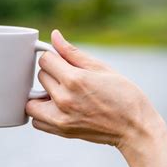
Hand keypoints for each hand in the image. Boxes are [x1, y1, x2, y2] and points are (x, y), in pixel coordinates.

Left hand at [26, 30, 166, 166]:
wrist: (135, 128)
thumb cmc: (124, 96)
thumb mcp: (101, 68)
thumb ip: (72, 52)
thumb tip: (54, 35)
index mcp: (74, 80)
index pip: (45, 60)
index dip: (54, 58)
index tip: (63, 62)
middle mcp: (64, 99)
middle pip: (40, 76)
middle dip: (52, 74)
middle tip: (68, 79)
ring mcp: (60, 117)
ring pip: (31, 100)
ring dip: (41, 95)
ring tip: (59, 94)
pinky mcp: (60, 130)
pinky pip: (36, 120)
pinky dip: (41, 114)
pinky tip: (57, 108)